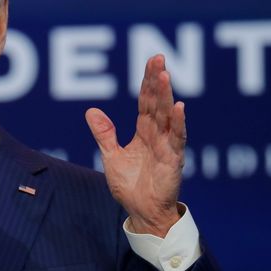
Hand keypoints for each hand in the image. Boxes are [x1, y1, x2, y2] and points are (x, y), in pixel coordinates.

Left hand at [85, 54, 185, 237]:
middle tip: (158, 58)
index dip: (147, 82)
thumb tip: (91, 110)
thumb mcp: (111, 156)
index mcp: (144, 132)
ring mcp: (166, 146)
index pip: (146, 101)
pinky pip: (176, 139)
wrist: (141, 213)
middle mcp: (157, 135)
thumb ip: (104, 134)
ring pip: (166, 116)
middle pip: (157, 103)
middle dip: (157, 81)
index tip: (151, 61)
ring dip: (166, 96)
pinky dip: (178, 124)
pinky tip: (179, 107)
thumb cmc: (130, 186)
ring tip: (165, 75)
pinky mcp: (173, 161)